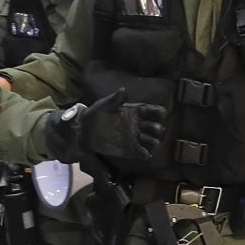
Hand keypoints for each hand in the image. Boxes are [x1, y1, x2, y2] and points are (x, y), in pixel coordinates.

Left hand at [44, 89, 167, 163]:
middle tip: (154, 130)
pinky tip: (143, 153)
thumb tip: (123, 90)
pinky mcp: (130, 150)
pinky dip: (146, 154)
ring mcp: (135, 138)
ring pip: (153, 141)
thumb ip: (113, 99)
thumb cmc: (94, 115)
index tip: (160, 114)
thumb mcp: (102, 105)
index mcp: (135, 111)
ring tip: (150, 143)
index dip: (158, 112)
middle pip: (156, 127)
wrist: (84, 132)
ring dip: (154, 142)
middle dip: (158, 129)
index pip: (153, 111)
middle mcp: (138, 125)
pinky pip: (143, 153)